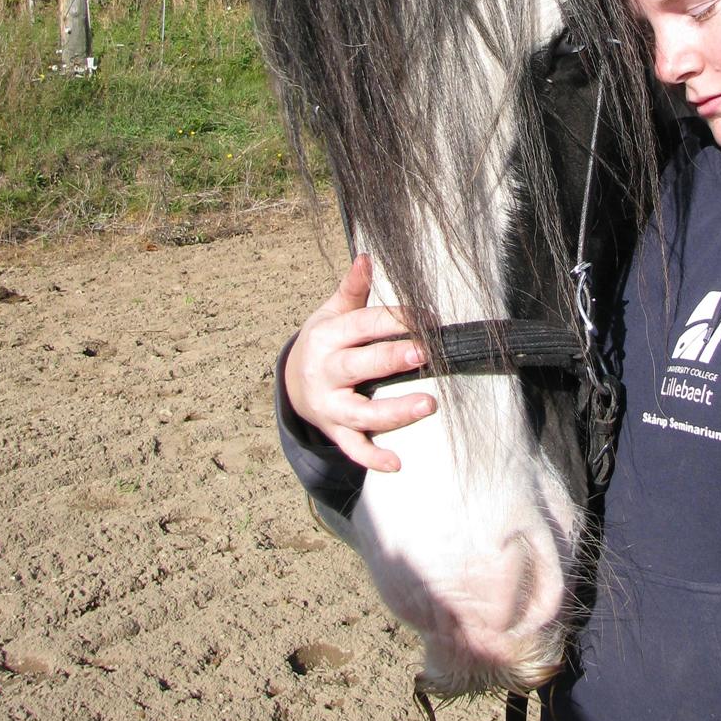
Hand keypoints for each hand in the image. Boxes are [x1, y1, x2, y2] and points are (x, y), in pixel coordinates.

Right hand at [283, 254, 435, 471]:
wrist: (293, 383)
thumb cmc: (324, 342)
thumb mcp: (331, 313)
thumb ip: (352, 289)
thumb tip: (366, 258)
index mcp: (328, 337)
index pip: (364, 324)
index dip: (397, 319)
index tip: (428, 318)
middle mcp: (327, 372)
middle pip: (360, 365)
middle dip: (392, 359)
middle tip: (423, 353)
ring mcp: (330, 405)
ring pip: (361, 412)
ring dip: (394, 411)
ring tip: (428, 405)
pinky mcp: (335, 430)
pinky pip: (354, 447)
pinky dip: (373, 457)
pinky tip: (396, 463)